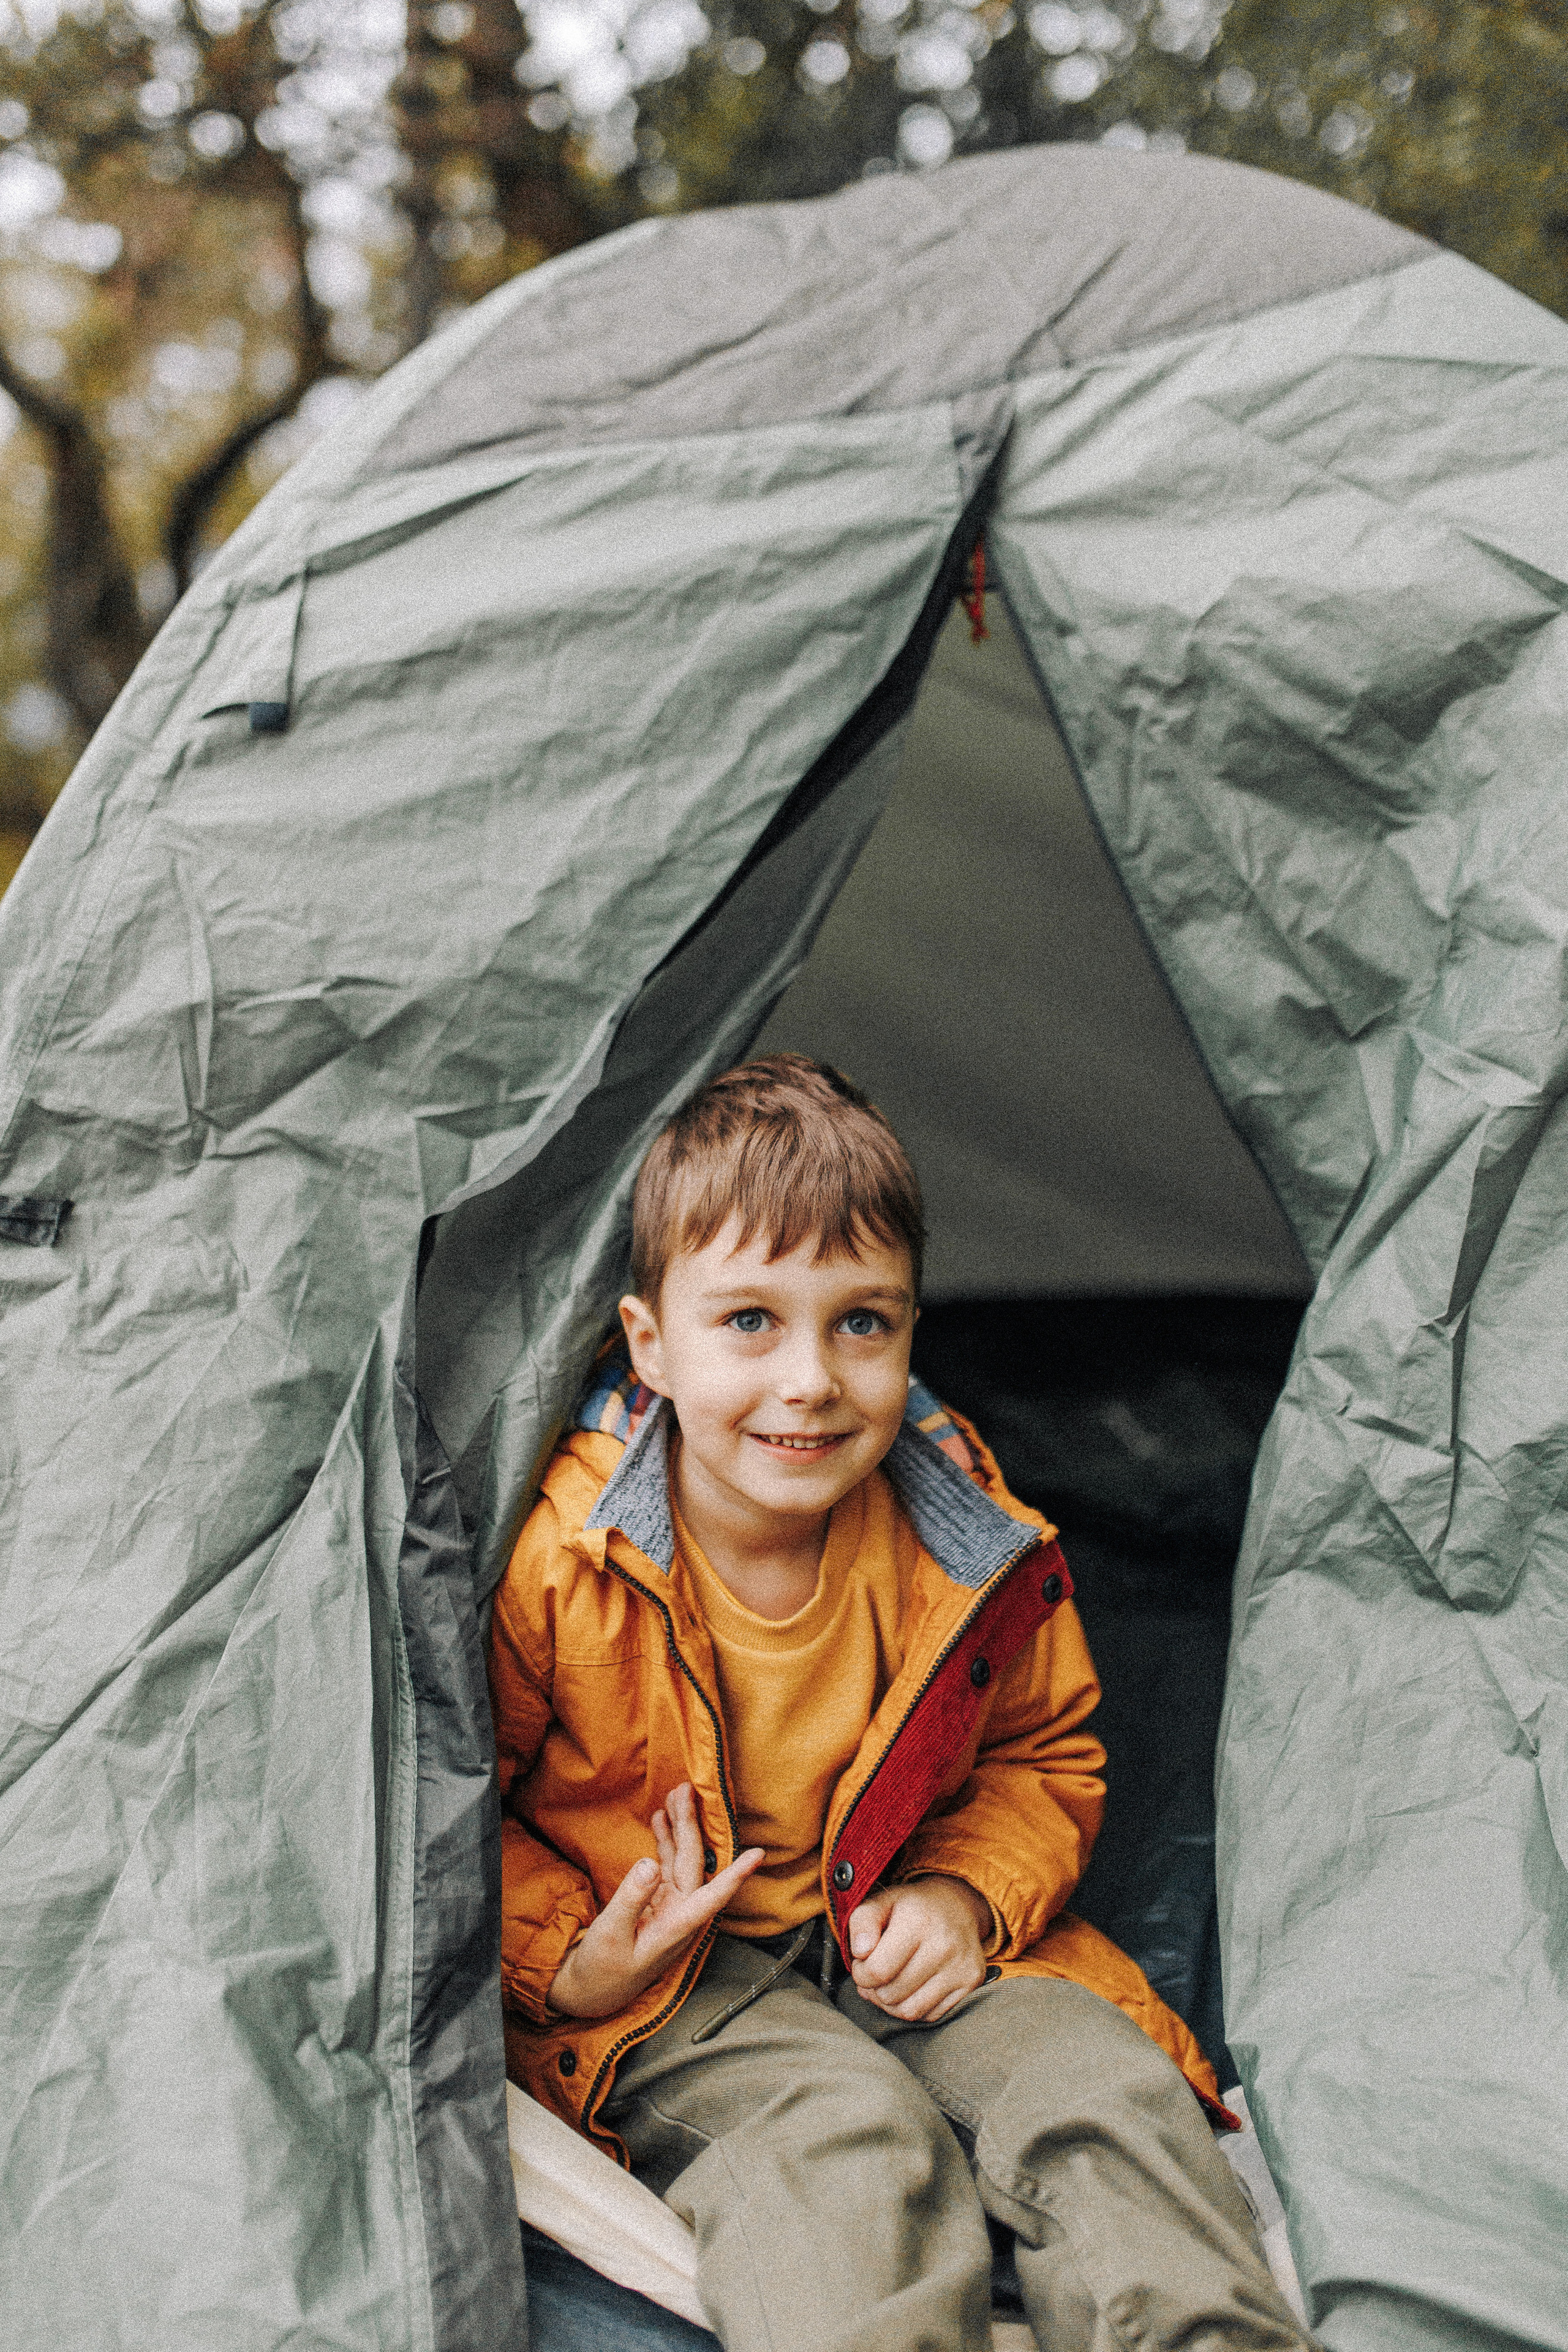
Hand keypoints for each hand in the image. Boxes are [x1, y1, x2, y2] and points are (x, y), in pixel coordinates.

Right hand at [548, 1783, 762, 2020]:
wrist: (590, 1988)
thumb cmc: (601, 1969)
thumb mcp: (611, 1935)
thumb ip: (631, 1899)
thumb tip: (648, 1864)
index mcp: (675, 1928)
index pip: (712, 1897)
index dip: (735, 1875)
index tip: (758, 1854)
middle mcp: (679, 1914)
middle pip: (692, 1864)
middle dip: (690, 1826)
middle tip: (685, 1790)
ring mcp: (669, 1906)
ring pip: (680, 1860)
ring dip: (679, 1828)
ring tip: (676, 1795)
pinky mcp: (656, 1902)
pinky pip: (665, 1866)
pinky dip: (664, 1842)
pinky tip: (661, 1821)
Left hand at [846, 1875, 991, 2022]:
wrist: (956, 1906)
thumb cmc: (911, 1908)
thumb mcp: (881, 1902)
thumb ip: (862, 1922)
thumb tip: (860, 1952)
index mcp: (917, 1920)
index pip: (878, 1970)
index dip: (861, 1973)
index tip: (862, 1964)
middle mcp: (944, 1944)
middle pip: (891, 1994)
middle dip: (875, 1988)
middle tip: (877, 1972)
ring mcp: (961, 1966)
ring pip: (910, 2012)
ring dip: (891, 2003)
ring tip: (889, 1983)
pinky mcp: (972, 1982)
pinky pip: (930, 2015)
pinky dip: (914, 2007)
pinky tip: (911, 1988)